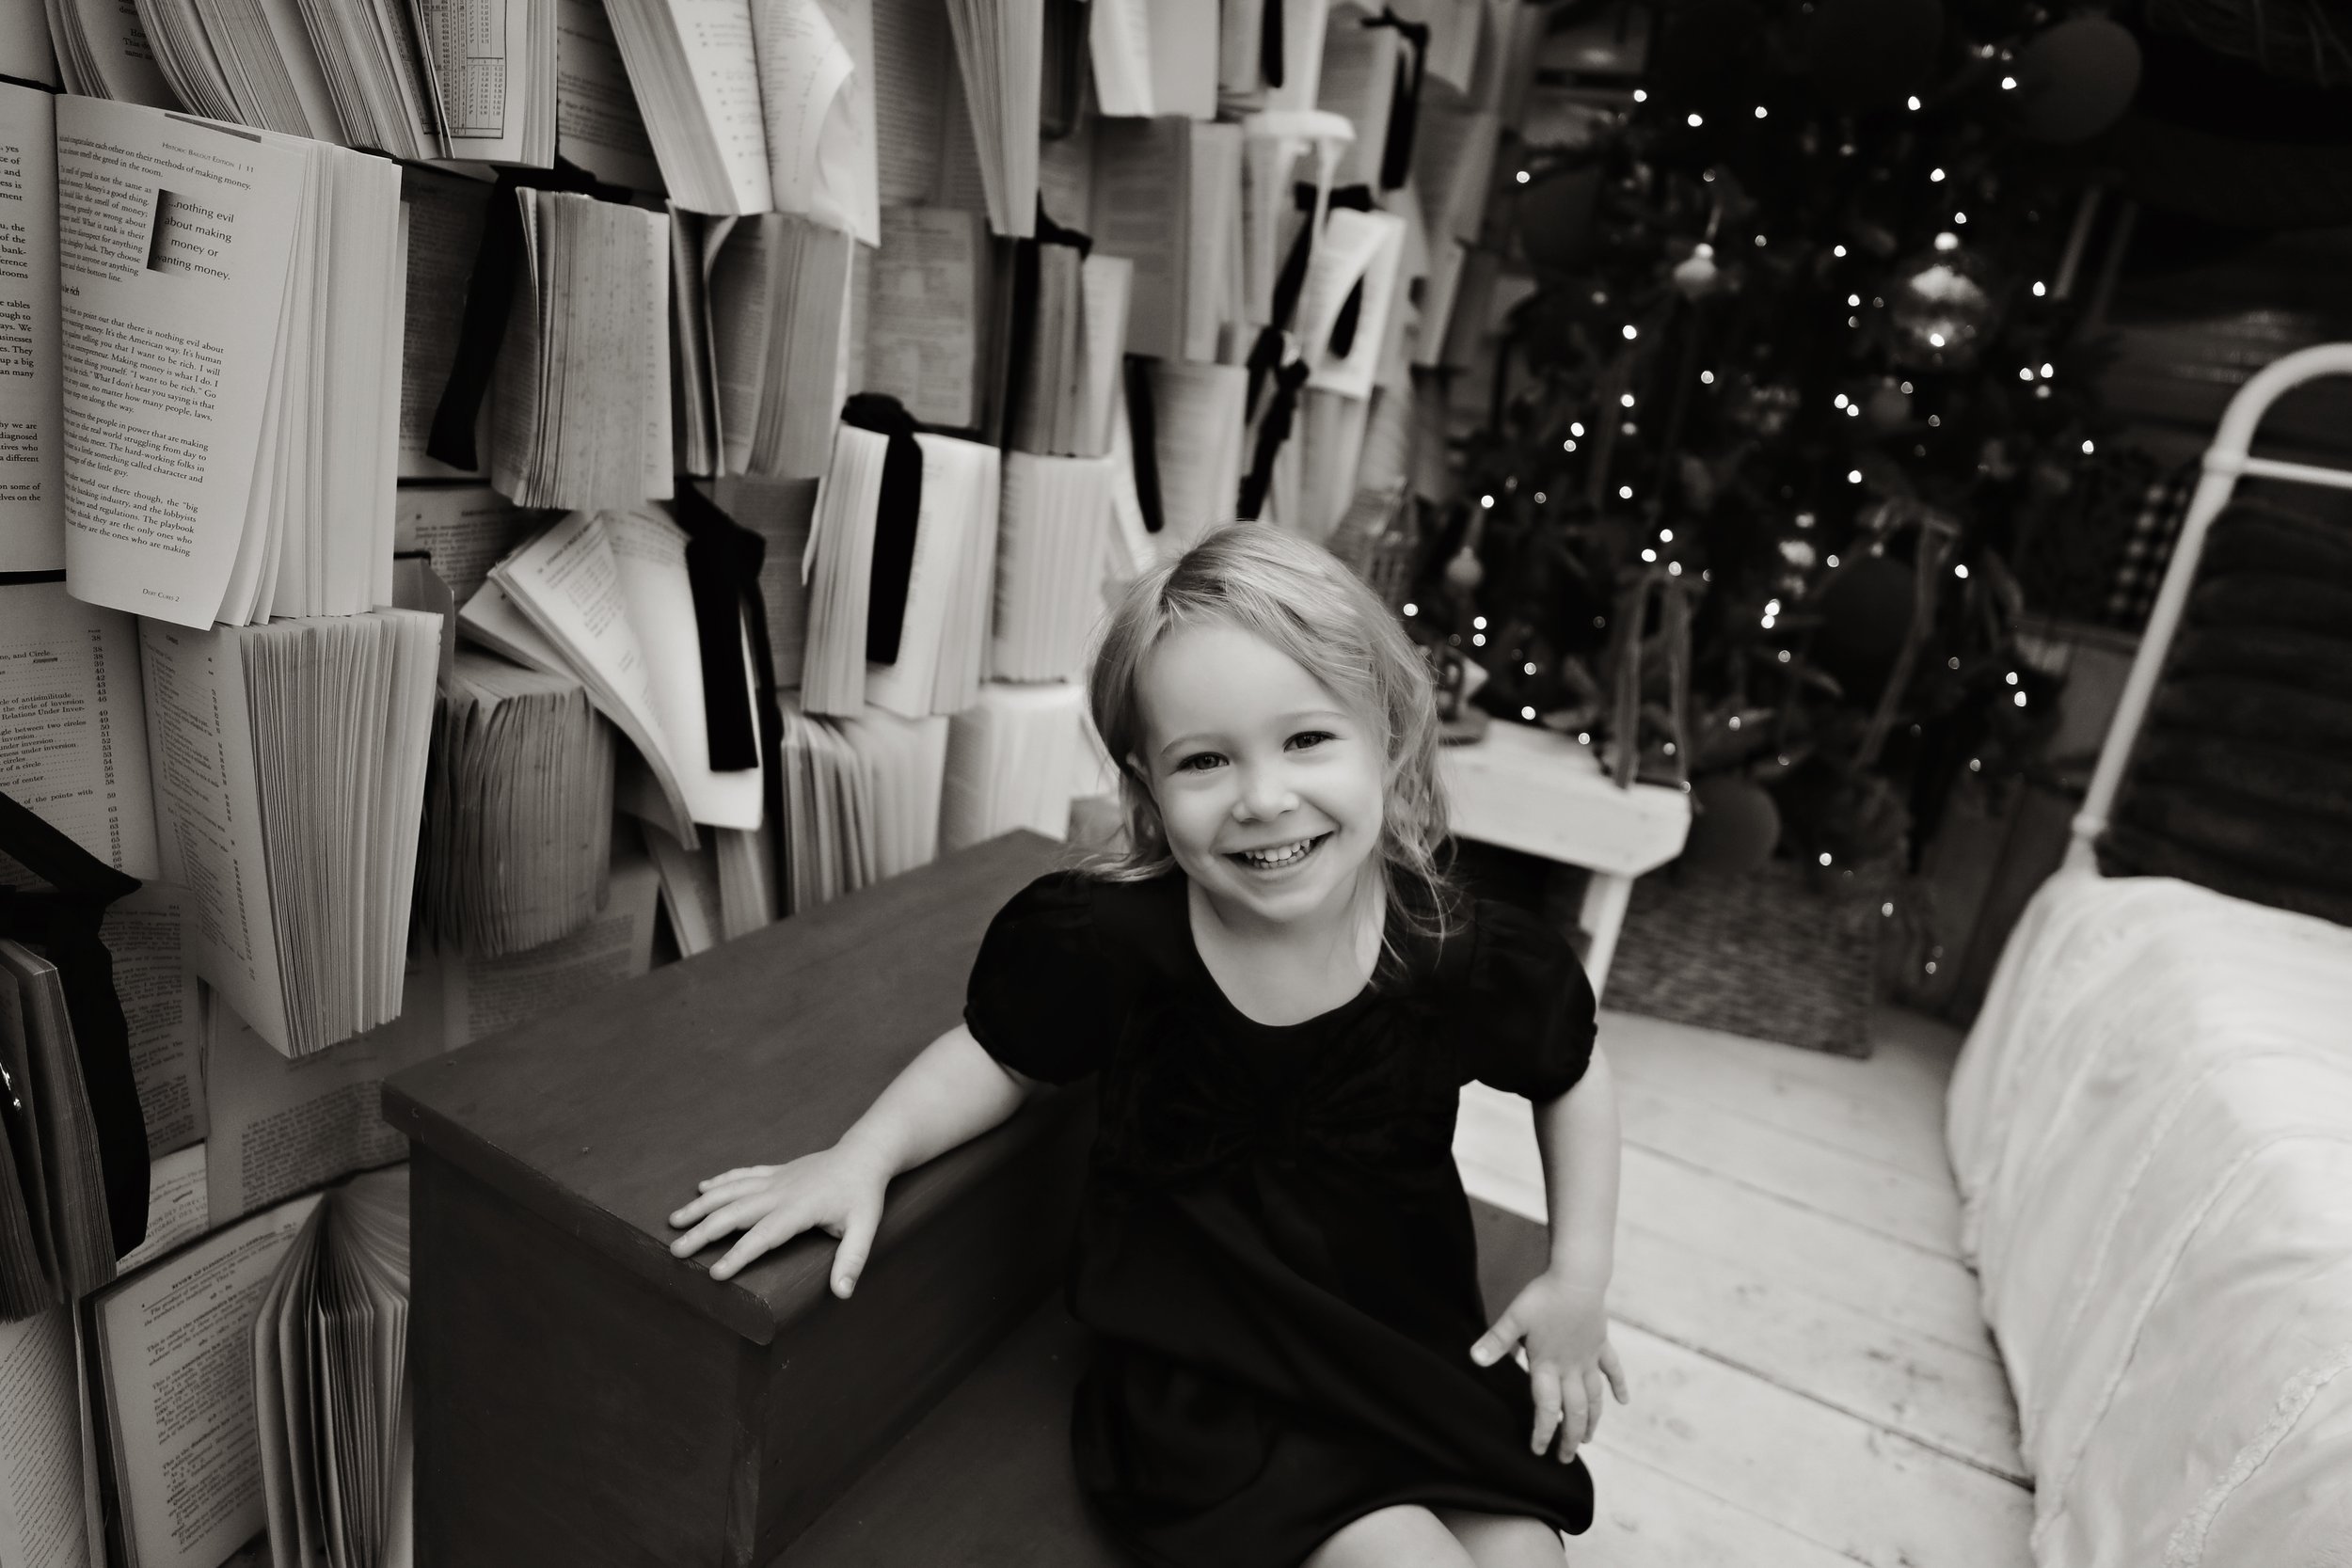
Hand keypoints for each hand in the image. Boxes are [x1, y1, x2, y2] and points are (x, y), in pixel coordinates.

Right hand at [666, 1144, 889, 1293]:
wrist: (864, 1155)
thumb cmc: (863, 1195)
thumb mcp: (865, 1228)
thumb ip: (852, 1260)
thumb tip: (842, 1294)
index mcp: (799, 1209)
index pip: (763, 1236)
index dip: (738, 1255)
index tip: (715, 1274)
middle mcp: (780, 1192)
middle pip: (734, 1213)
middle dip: (703, 1233)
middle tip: (677, 1252)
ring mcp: (775, 1179)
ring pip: (730, 1191)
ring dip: (701, 1206)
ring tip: (674, 1221)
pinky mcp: (775, 1171)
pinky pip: (742, 1175)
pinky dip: (720, 1181)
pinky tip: (701, 1189)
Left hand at [1469, 1270, 1629, 1459]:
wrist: (1578, 1277)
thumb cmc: (1544, 1297)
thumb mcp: (1515, 1318)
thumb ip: (1496, 1341)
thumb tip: (1474, 1359)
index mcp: (1548, 1364)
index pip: (1546, 1407)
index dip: (1543, 1431)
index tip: (1539, 1450)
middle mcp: (1571, 1368)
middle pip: (1574, 1411)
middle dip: (1570, 1438)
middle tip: (1566, 1459)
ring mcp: (1589, 1358)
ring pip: (1594, 1397)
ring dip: (1592, 1420)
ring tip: (1589, 1439)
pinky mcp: (1601, 1344)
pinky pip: (1612, 1369)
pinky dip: (1619, 1386)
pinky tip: (1623, 1402)